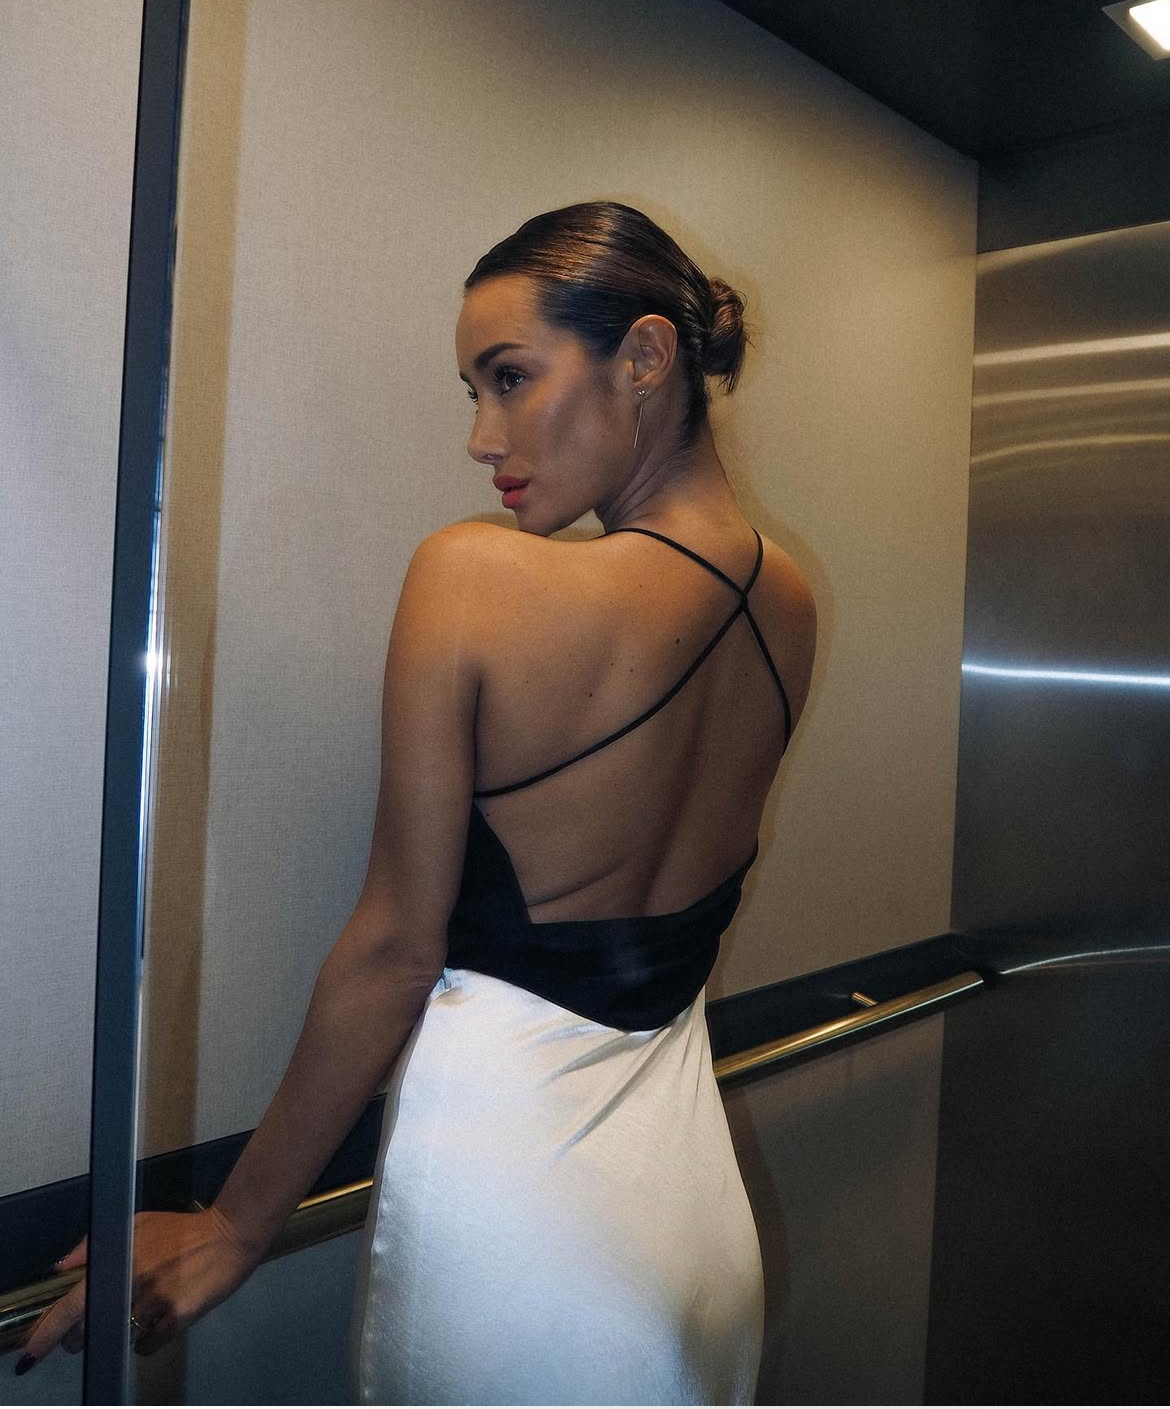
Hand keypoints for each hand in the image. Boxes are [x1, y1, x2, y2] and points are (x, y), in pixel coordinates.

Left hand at [18, 1207, 261, 1370]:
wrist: (229, 1234)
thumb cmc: (181, 1229)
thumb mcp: (138, 1224)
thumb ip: (95, 1244)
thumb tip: (61, 1267)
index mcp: (117, 1263)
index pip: (69, 1307)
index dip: (45, 1334)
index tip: (29, 1357)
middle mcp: (130, 1286)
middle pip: (89, 1332)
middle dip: (83, 1336)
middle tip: (93, 1328)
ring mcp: (154, 1304)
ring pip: (119, 1339)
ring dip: (121, 1333)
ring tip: (139, 1314)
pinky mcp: (177, 1318)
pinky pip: (147, 1345)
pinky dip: (147, 1340)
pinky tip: (159, 1322)